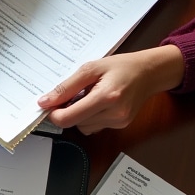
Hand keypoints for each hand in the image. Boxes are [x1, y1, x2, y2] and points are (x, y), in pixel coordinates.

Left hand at [38, 45, 184, 133]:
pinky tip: (99, 103)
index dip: (54, 113)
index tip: (51, 103)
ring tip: (91, 96)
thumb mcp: (91, 68)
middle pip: (74, 124)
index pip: (68, 118)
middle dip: (68, 111)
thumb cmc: (122, 67)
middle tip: (76, 93)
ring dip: (80, 115)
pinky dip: (90, 117)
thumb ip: (66, 87)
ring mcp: (119, 122)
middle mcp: (114, 114)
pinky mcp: (121, 125)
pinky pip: (94, 126)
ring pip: (83, 127)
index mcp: (106, 97)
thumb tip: (45, 102)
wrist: (149, 72)